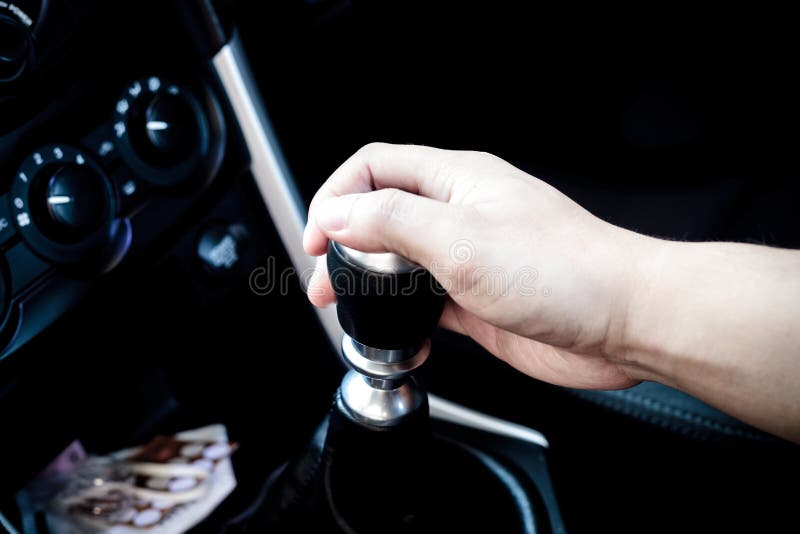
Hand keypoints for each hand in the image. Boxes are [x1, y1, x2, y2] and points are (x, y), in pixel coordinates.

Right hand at [303, 143, 651, 389]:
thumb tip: (338, 214)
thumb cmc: (565, 271)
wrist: (624, 322)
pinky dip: (406, 319)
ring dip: (371, 284)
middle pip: (382, 214)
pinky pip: (427, 303)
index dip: (337, 196)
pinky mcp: (479, 299)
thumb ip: (392, 222)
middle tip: (326, 280)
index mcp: (456, 180)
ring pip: (401, 261)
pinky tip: (405, 337)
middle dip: (345, 244)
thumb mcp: (461, 240)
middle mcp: (461, 214)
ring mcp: (470, 258)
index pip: (375, 167)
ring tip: (352, 308)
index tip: (319, 238)